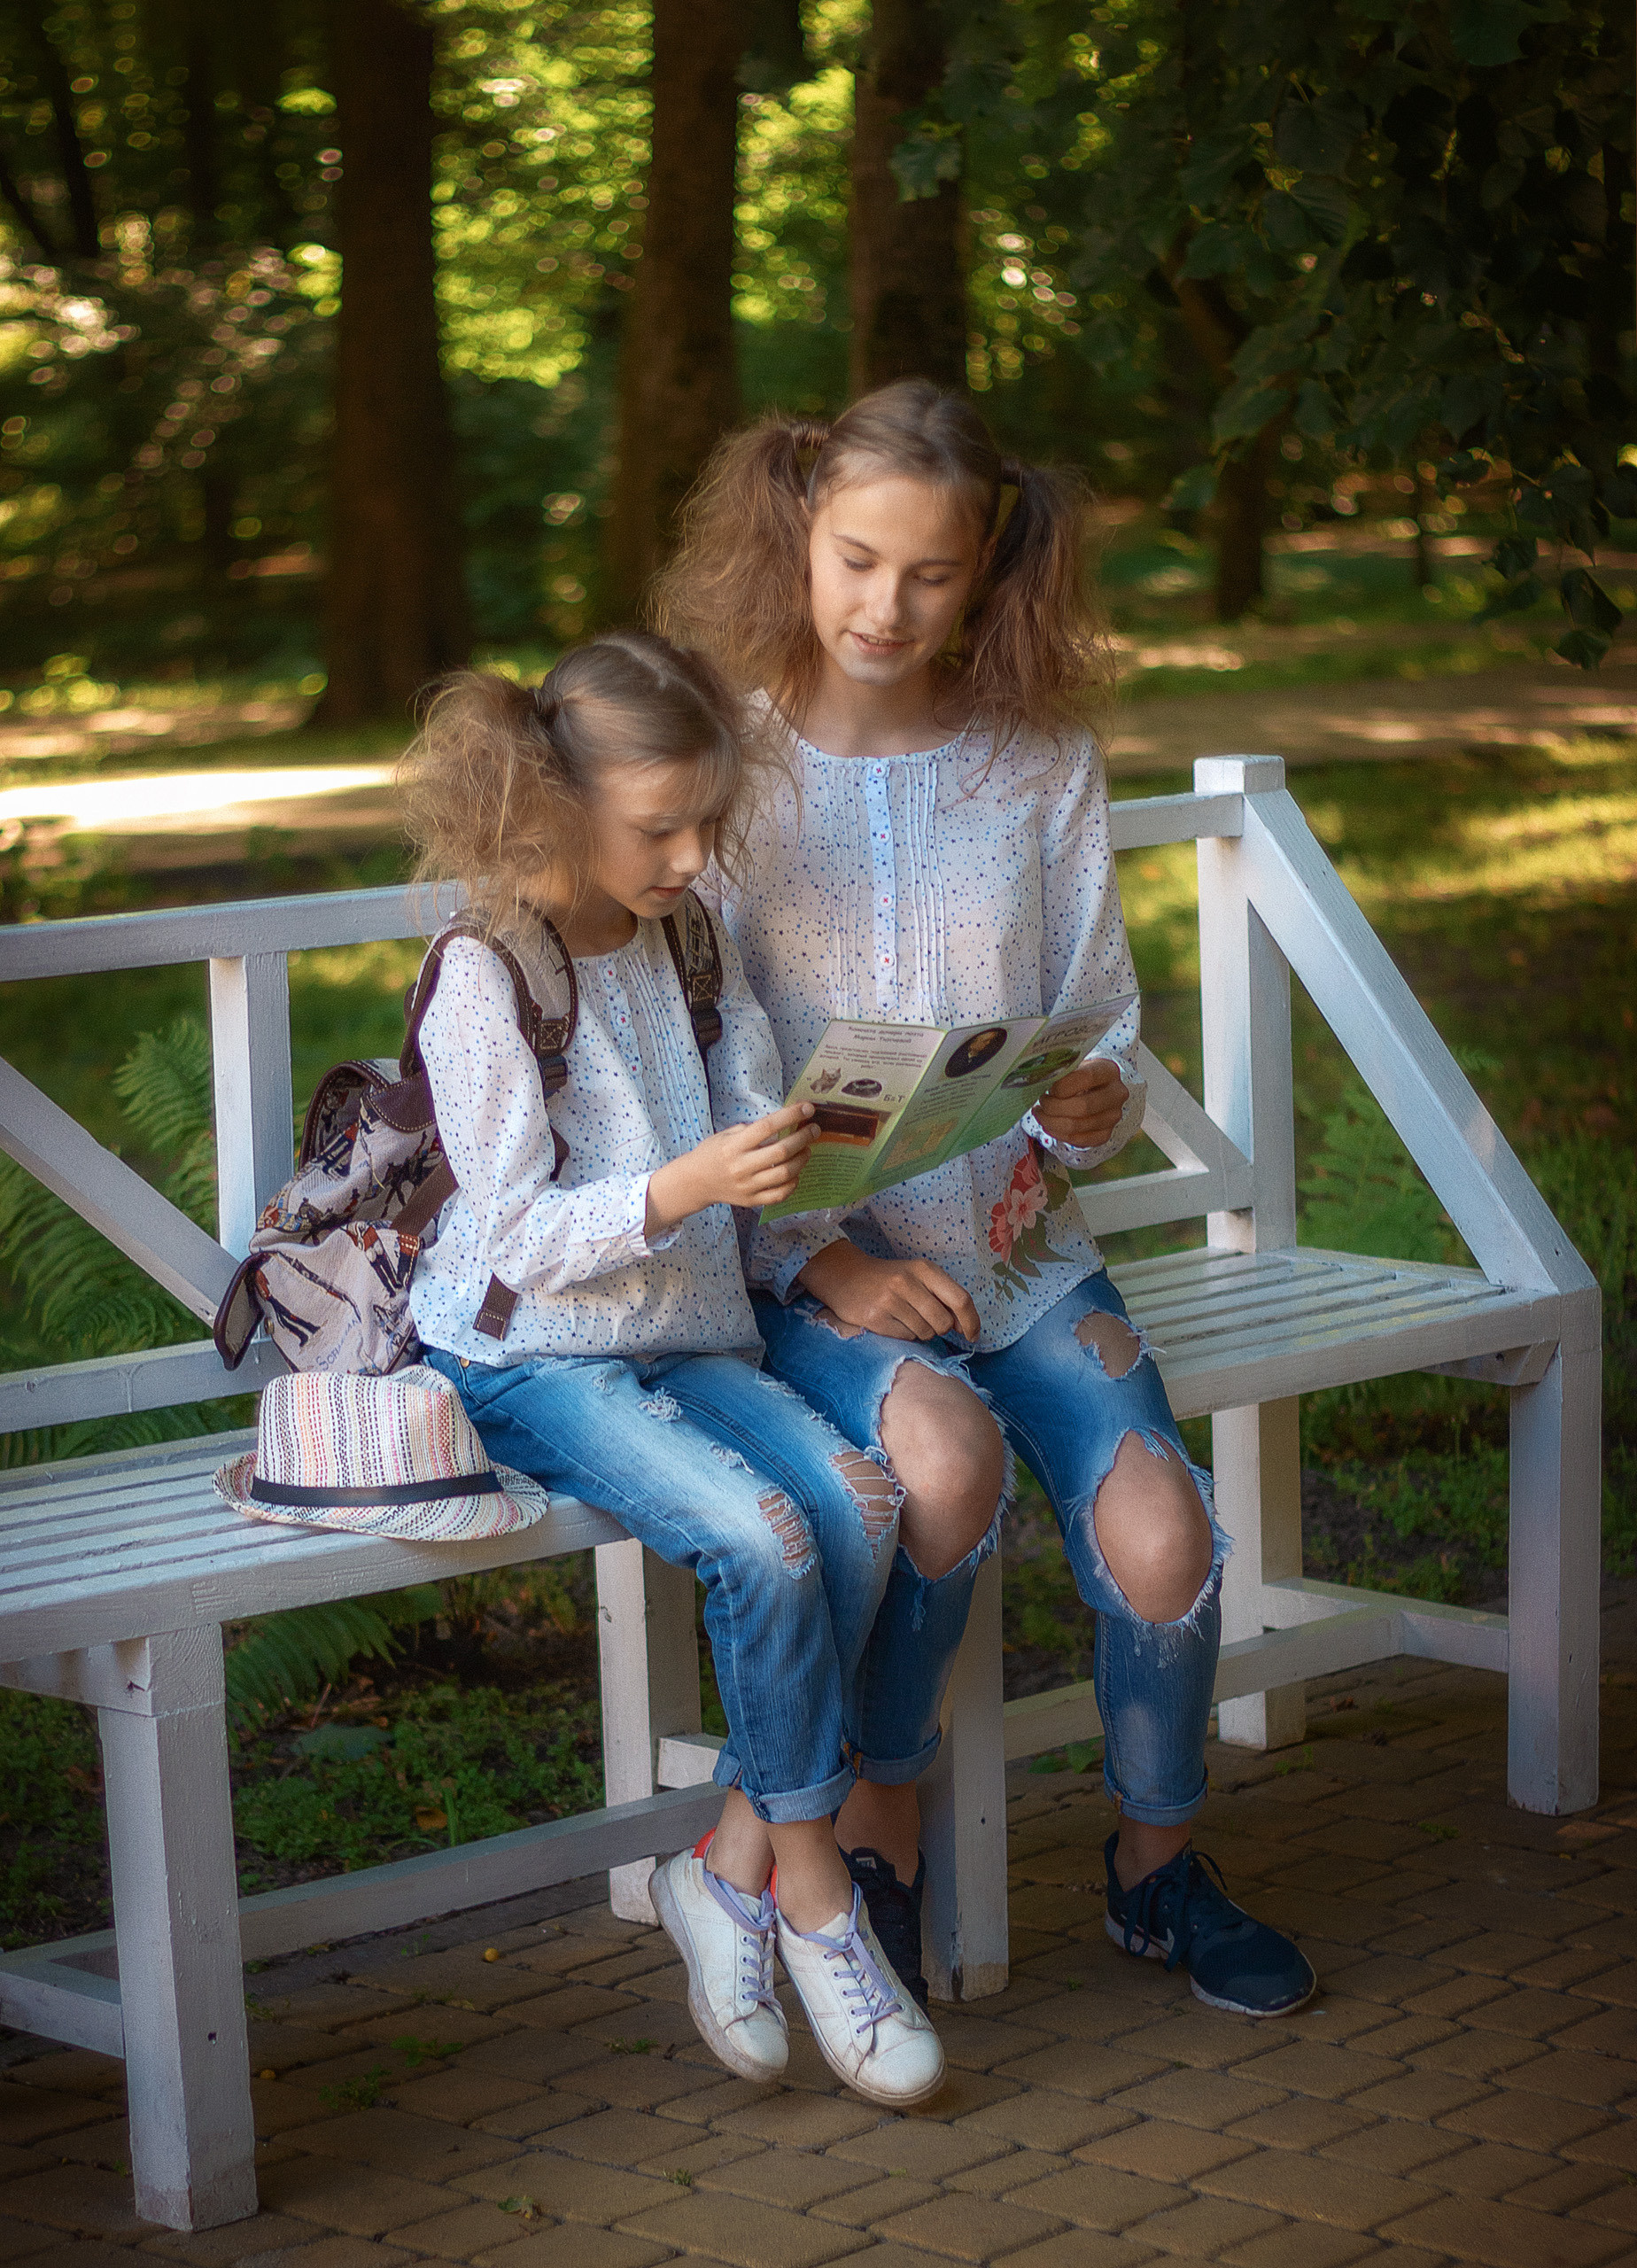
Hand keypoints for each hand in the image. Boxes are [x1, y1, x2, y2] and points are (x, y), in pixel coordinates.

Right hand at [646, 1103, 815, 1236]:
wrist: (695, 1182)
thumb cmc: (712, 1153)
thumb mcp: (726, 1135)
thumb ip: (751, 1130)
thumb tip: (783, 1123)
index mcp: (734, 1146)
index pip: (767, 1127)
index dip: (790, 1116)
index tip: (807, 1109)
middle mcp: (741, 1167)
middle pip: (781, 1152)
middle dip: (803, 1138)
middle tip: (814, 1129)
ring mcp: (747, 1186)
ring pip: (785, 1174)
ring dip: (802, 1159)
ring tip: (807, 1150)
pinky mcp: (752, 1201)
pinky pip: (780, 1194)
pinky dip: (793, 1182)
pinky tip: (795, 1172)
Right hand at [797, 1238, 979, 1342]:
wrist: (845, 1276)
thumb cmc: (889, 1278)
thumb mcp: (917, 1276)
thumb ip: (942, 1296)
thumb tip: (965, 1327)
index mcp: (924, 1269)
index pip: (960, 1299)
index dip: (972, 1321)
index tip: (972, 1335)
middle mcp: (907, 1282)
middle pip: (943, 1322)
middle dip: (940, 1328)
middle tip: (926, 1319)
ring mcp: (889, 1300)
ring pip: (924, 1332)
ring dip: (920, 1331)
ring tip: (905, 1317)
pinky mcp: (875, 1317)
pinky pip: (905, 1337)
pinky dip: (904, 1334)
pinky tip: (892, 1321)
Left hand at [1034, 1057, 1126, 1147]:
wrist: (1094, 1090)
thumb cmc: (1079, 1076)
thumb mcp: (1073, 1066)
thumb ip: (1061, 1072)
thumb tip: (1041, 1082)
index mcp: (1109, 1071)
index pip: (1086, 1077)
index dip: (1063, 1085)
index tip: (1049, 1088)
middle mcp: (1117, 1095)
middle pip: (1082, 1106)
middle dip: (1054, 1107)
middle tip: (1041, 1102)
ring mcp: (1113, 1117)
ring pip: (1076, 1126)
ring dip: (1051, 1121)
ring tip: (1040, 1113)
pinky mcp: (1105, 1134)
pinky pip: (1077, 1139)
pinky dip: (1057, 1133)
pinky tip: (1048, 1124)